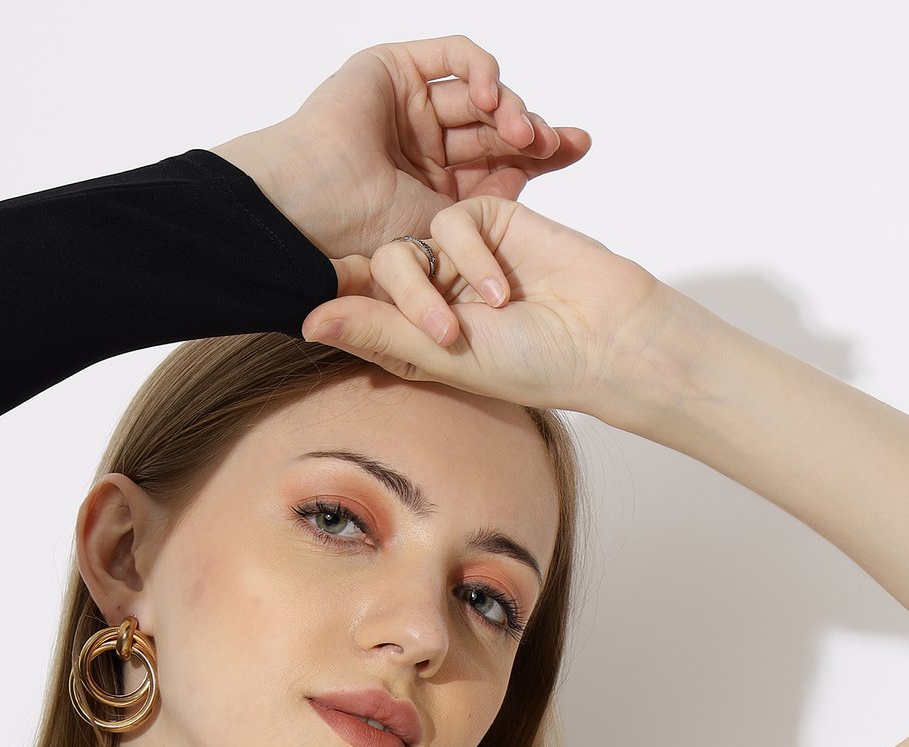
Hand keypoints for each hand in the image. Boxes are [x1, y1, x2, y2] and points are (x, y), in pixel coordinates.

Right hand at [210, 36, 591, 266]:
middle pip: (495, 125)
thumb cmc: (358, 243)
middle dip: (534, 130)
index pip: (501, 160)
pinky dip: (481, 70)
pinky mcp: (393, 67)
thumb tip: (533, 215)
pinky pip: (454, 56)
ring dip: (509, 108)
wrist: (307, 216)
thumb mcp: (444, 239)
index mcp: (436, 186)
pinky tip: (491, 99)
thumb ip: (488, 222)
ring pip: (478, 93)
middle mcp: (424, 144)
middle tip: (560, 143)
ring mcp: (409, 103)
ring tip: (524, 133)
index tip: (577, 150)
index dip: (540, 152)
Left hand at [298, 191, 699, 434]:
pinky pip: (452, 220)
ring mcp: (455, 256)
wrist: (601, 334)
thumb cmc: (528, 364)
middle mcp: (425, 294)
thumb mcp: (443, 355)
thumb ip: (376, 331)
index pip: (356, 312)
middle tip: (448, 330)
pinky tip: (507, 289)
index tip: (336, 313)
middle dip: (406, 298)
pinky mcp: (486, 220)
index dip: (347, 308)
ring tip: (493, 314)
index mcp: (408, 336)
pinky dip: (475, 256)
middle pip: (377, 272)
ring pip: (409, 244)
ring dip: (443, 281)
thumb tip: (306, 320)